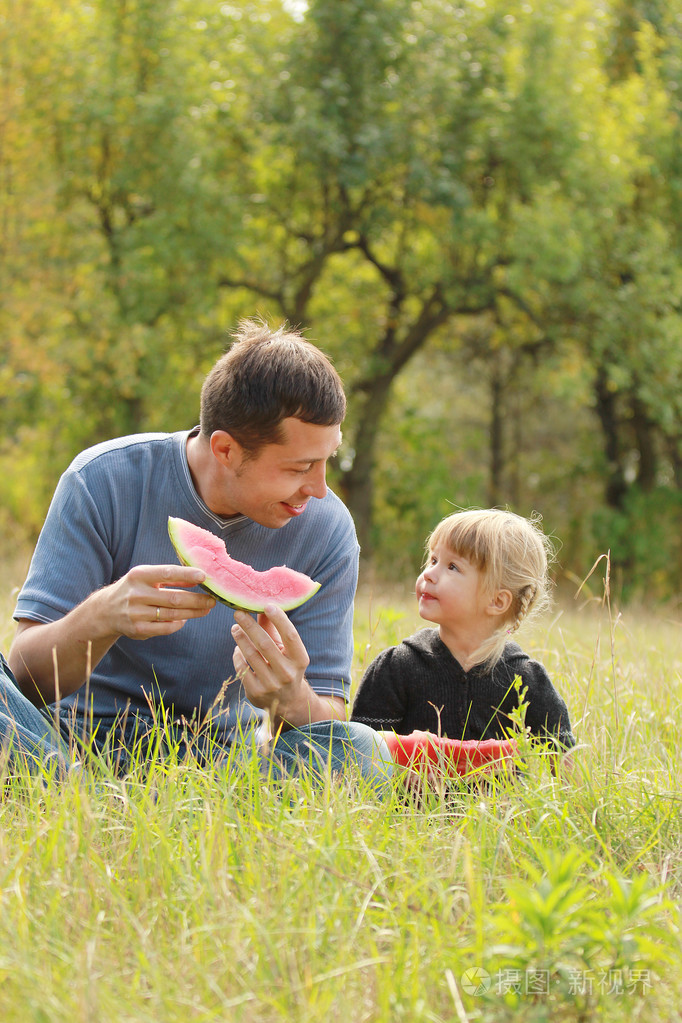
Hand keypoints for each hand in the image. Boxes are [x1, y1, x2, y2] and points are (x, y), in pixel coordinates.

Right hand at [103, 564, 215, 639]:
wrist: (106, 610)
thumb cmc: (134, 589)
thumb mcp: (146, 577)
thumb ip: (170, 577)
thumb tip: (198, 578)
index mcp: (139, 575)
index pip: (167, 573)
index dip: (187, 575)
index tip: (204, 576)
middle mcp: (137, 594)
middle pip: (174, 598)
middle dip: (197, 600)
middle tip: (212, 600)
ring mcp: (137, 613)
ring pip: (173, 614)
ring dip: (193, 613)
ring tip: (205, 609)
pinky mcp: (138, 629)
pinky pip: (165, 628)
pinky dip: (178, 624)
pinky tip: (185, 619)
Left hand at [231, 604, 310, 724]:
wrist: (288, 702)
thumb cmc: (286, 666)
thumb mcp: (286, 650)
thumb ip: (274, 629)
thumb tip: (259, 606)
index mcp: (300, 659)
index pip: (291, 636)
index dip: (280, 619)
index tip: (267, 605)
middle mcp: (287, 673)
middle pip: (265, 643)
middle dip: (250, 626)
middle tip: (238, 612)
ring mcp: (271, 684)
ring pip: (251, 655)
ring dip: (240, 638)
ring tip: (235, 627)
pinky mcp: (256, 692)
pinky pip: (242, 668)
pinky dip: (238, 655)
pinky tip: (238, 647)